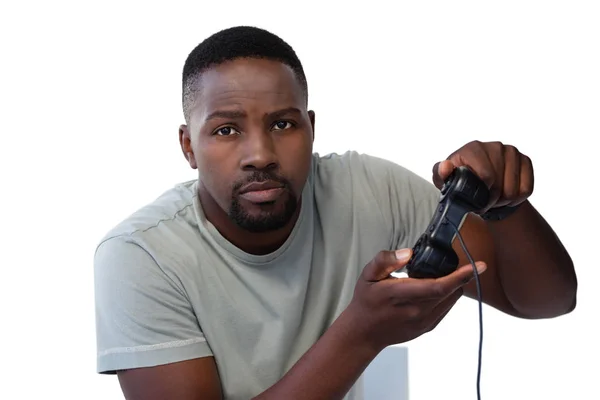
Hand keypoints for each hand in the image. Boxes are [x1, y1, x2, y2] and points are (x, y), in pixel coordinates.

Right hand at [348, 248, 486, 350]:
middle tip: (465, 262)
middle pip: (450, 291)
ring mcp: (423, 321)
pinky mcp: (427, 327)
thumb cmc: (366, 301)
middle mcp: (415, 310)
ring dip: (455, 285)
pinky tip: (439, 288)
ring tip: (449, 274)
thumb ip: (386, 260)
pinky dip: (449, 295)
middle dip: (462, 275)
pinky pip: (446, 308)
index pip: (438, 286)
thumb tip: (409, 253)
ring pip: (451, 300)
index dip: (461, 276)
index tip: (477, 265)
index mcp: (400, 295)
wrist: (364, 332)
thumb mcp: (368, 275)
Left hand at [432, 140, 533, 211]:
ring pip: (514, 189)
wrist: (481, 183)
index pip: (486, 176)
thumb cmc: (460, 181)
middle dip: (491, 200)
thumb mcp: (445, 180)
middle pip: (500, 185)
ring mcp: (511, 152)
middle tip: (483, 203)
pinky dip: (516, 200)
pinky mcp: (525, 160)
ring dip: (503, 201)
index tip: (475, 200)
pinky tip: (506, 197)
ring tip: (493, 200)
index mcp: (473, 148)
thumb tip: (445, 167)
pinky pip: (526, 189)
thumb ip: (440, 173)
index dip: (482, 193)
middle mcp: (494, 146)